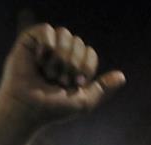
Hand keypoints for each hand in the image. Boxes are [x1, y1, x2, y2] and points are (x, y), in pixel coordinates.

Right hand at [0, 24, 125, 124]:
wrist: (28, 109)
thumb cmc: (53, 109)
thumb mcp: (84, 101)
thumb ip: (103, 88)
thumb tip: (122, 76)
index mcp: (74, 66)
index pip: (90, 53)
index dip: (86, 66)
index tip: (77, 83)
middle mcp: (61, 54)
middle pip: (78, 42)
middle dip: (72, 64)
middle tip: (60, 81)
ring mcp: (45, 47)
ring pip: (64, 34)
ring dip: (60, 57)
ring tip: (49, 73)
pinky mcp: (30, 41)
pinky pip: (47, 30)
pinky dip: (47, 46)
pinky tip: (40, 59)